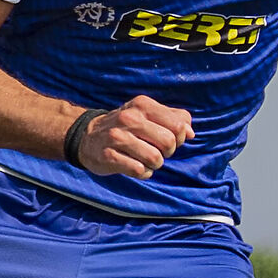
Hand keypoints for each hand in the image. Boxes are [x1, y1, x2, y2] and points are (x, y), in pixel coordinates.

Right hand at [72, 95, 193, 177]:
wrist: (86, 136)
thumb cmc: (125, 126)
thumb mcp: (147, 114)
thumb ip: (173, 118)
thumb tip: (191, 133)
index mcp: (142, 105)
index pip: (178, 125)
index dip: (179, 138)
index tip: (168, 140)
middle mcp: (129, 118)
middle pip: (168, 142)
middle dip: (167, 152)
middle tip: (157, 152)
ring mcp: (117, 137)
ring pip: (155, 158)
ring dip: (155, 164)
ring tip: (145, 160)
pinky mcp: (108, 156)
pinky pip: (138, 170)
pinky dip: (142, 173)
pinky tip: (134, 167)